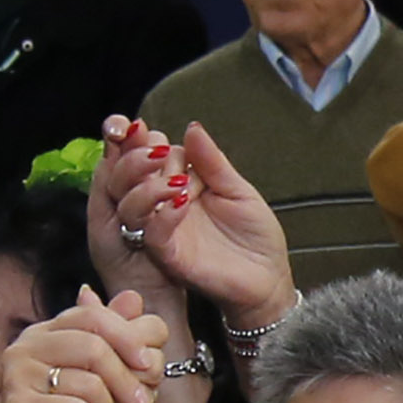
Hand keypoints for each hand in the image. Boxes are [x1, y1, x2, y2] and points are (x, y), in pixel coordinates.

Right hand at [0, 296, 170, 402]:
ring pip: (90, 380)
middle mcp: (28, 345)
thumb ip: (123, 340)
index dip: (132, 338)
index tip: (150, 366)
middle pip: (96, 344)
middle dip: (129, 378)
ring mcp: (18, 374)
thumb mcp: (114, 381)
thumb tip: (133, 299)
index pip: (97, 314)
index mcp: (49, 331)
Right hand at [95, 117, 294, 332]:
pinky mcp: (171, 256)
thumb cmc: (255, 234)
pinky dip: (165, 216)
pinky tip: (182, 201)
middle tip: (157, 149)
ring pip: (134, 205)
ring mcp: (165, 231)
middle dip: (139, 158)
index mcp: (180, 186)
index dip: (145, 142)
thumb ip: (212, 162)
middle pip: (133, 177)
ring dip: (150, 186)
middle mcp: (165, 206)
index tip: (141, 127)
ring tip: (178, 179)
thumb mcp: (237, 189)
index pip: (152, 158)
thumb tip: (192, 127)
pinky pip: (154, 234)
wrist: (268, 276)